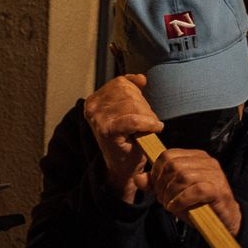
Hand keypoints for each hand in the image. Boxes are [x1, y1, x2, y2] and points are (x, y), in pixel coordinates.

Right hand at [82, 75, 163, 201]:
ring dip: (147, 117)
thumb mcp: (128, 111)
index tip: (139, 110)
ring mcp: (99, 119)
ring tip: (144, 129)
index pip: (121, 83)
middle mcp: (92, 108)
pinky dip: (148, 124)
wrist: (123, 169)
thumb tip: (141, 78)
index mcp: (94, 100)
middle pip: (128, 93)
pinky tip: (154, 129)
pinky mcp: (108, 131)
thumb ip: (131, 92)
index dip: (136, 95)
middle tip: (143, 124)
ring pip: (134, 105)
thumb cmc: (127, 140)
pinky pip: (135, 119)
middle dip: (143, 108)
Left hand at [150, 148, 241, 234]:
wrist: (224, 220)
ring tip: (170, 204)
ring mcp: (214, 174)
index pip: (168, 155)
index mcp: (195, 157)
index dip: (156, 172)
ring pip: (183, 176)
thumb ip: (155, 185)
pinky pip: (194, 190)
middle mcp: (206, 161)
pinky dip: (181, 201)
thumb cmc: (198, 205)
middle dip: (162, 185)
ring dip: (171, 194)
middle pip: (173, 165)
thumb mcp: (172, 194)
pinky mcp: (218, 189)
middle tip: (163, 199)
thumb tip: (138, 178)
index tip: (157, 188)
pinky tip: (177, 208)